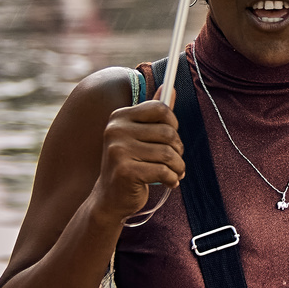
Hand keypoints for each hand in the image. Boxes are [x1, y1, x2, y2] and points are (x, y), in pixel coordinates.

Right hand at [91, 86, 184, 222]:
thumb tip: (169, 88)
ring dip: (178, 167)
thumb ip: (154, 113)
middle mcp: (116, 130)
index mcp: (120, 117)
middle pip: (168, 132)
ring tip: (175, 173)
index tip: (172, 137)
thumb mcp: (140, 136)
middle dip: (178, 150)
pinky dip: (172, 179)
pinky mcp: (125, 171)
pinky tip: (169, 182)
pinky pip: (163, 171)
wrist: (109, 199)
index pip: (160, 108)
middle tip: (175, 160)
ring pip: (168, 153)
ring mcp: (118, 150)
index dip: (173, 123)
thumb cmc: (130, 164)